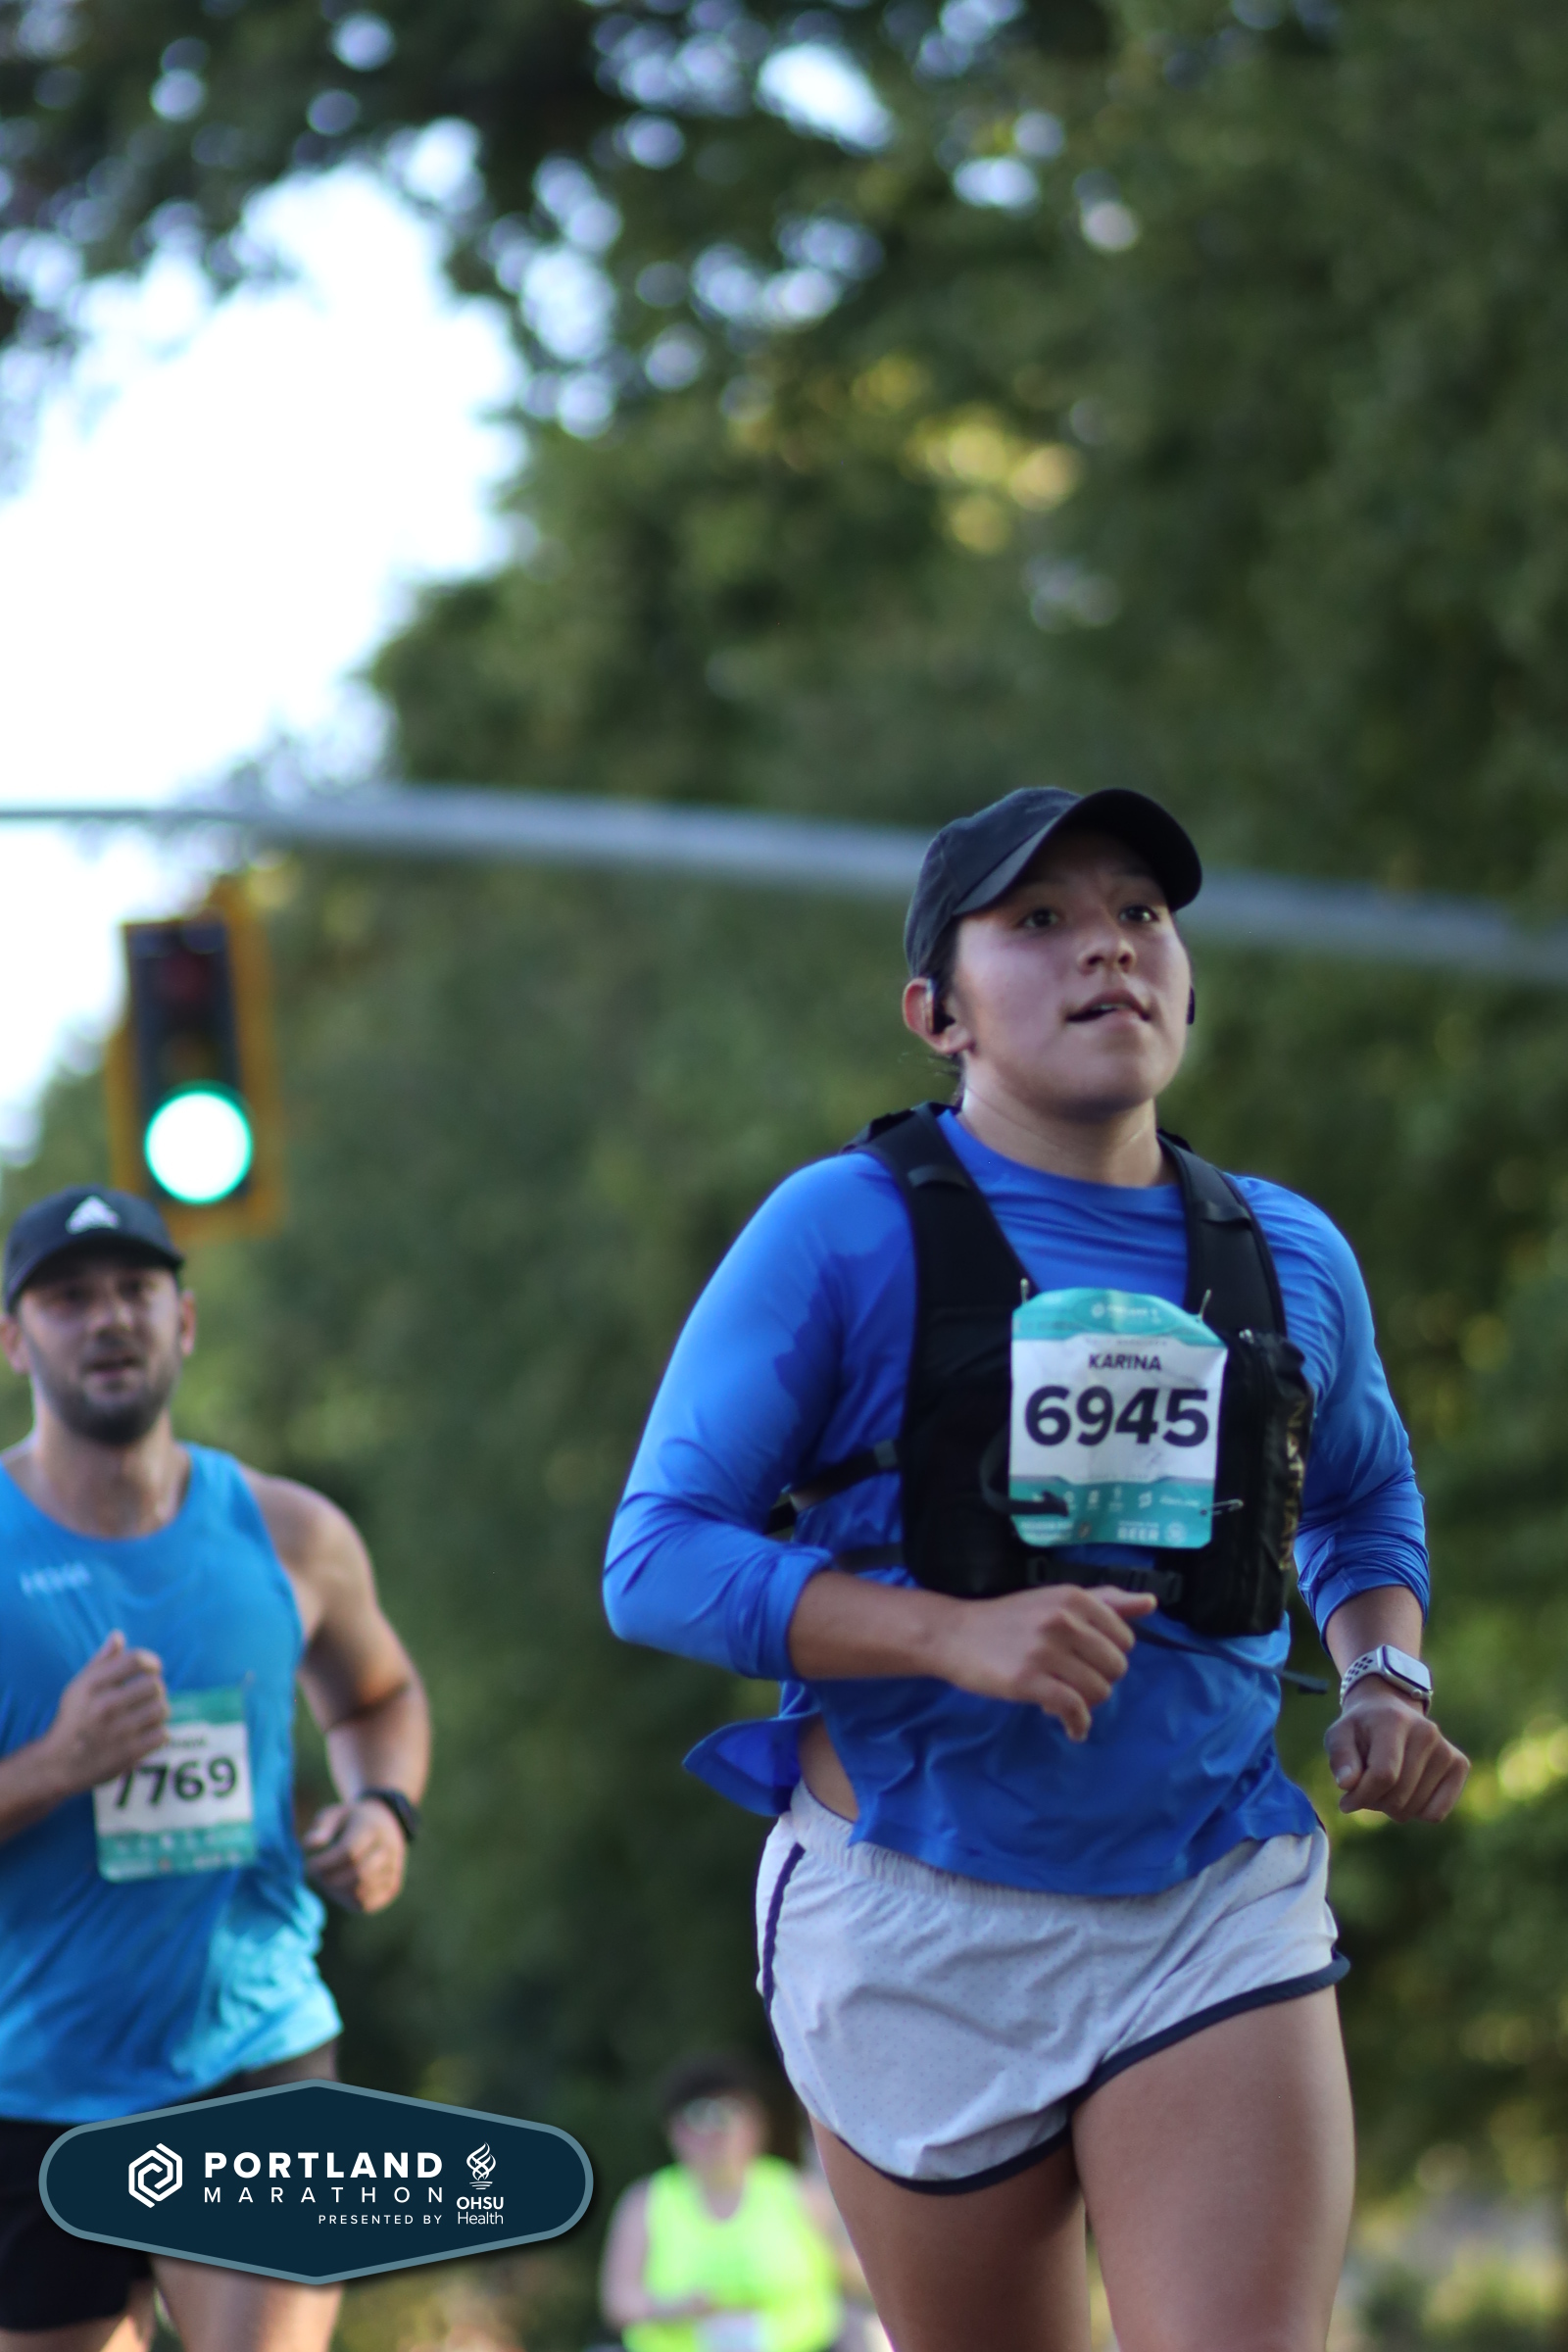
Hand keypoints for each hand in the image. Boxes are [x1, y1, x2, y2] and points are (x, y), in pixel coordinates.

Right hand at [42, 1631, 168, 1795]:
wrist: (57, 1764)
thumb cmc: (73, 1720)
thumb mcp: (78, 1687)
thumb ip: (101, 1661)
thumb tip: (118, 1635)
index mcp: (92, 1685)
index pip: (137, 1660)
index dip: (152, 1661)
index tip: (152, 1669)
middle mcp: (104, 1706)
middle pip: (155, 1685)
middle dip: (155, 1689)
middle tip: (146, 1698)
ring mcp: (117, 1731)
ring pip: (162, 1709)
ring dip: (158, 1712)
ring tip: (145, 1716)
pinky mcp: (128, 1753)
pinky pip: (162, 1734)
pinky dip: (158, 1734)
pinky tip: (146, 1735)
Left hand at [302, 1796, 408, 1911]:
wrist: (386, 1823)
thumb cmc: (350, 1820)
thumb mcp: (334, 1814)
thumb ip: (320, 1827)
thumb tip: (310, 1844)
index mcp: (373, 1827)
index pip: (350, 1852)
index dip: (326, 1863)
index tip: (310, 1865)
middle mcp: (389, 1848)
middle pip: (358, 1873)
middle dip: (330, 1879)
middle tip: (317, 1875)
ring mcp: (394, 1868)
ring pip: (362, 1891)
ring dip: (338, 1892)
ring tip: (327, 1880)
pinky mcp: (393, 1887)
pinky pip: (368, 1903)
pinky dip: (348, 1900)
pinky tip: (340, 1889)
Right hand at [933, 1585, 1157, 1740]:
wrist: (955, 1635)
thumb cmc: (1010, 1619)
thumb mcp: (1056, 1601)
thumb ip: (1106, 1601)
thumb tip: (1150, 1602)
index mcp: (1074, 1599)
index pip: (1124, 1639)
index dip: (1109, 1655)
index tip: (1087, 1660)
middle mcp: (1063, 1621)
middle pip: (1115, 1667)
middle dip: (1100, 1679)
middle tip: (1074, 1680)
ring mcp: (1045, 1651)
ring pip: (1098, 1690)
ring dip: (1086, 1702)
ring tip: (1064, 1698)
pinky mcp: (1028, 1681)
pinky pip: (1073, 1710)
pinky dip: (1078, 1725)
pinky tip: (1072, 1729)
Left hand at [1324, 1681, 1468, 1820]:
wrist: (1390, 1712)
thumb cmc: (1361, 1729)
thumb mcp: (1339, 1735)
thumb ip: (1340, 1757)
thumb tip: (1348, 1784)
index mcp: (1394, 1720)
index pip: (1384, 1775)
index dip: (1362, 1796)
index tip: (1346, 1801)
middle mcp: (1426, 1732)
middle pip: (1399, 1796)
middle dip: (1374, 1803)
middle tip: (1365, 1791)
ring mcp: (1447, 1749)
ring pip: (1416, 1808)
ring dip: (1393, 1808)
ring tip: (1385, 1787)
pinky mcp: (1460, 1765)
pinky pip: (1437, 1813)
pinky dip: (1417, 1813)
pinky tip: (1406, 1793)